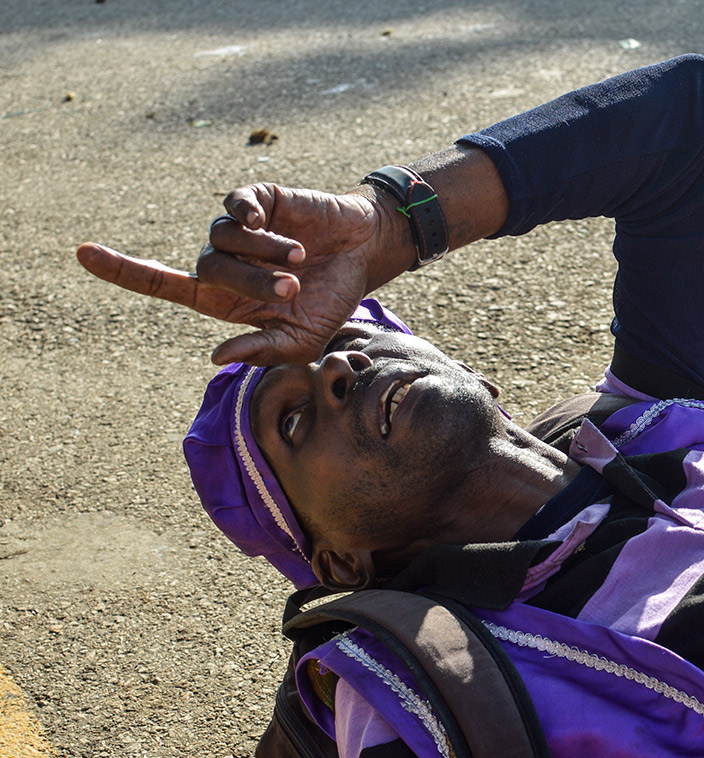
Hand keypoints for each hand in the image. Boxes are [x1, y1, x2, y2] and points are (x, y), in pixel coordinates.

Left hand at [77, 183, 412, 365]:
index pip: (164, 283)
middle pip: (207, 270)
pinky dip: (246, 214)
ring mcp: (242, 230)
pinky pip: (235, 205)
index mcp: (227, 299)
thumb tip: (217, 355)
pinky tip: (265, 221)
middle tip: (292, 289)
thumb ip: (263, 350)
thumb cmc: (332, 299)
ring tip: (298, 258)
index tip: (83, 253)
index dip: (124, 270)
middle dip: (250, 282)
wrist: (365, 254)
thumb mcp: (303, 339)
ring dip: (261, 253)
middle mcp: (227, 262)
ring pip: (221, 238)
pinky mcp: (261, 201)